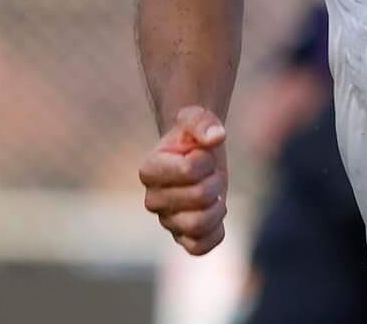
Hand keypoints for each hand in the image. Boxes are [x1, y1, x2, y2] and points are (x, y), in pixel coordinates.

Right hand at [139, 105, 230, 253]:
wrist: (198, 154)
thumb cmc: (193, 137)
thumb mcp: (196, 118)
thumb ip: (202, 121)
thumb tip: (215, 137)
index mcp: (149, 170)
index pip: (189, 170)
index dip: (206, 159)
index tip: (201, 153)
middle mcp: (152, 200)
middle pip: (199, 197)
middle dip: (215, 180)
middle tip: (211, 174)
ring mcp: (167, 221)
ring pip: (198, 226)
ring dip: (217, 207)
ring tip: (214, 195)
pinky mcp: (182, 238)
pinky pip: (199, 248)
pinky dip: (215, 232)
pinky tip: (215, 213)